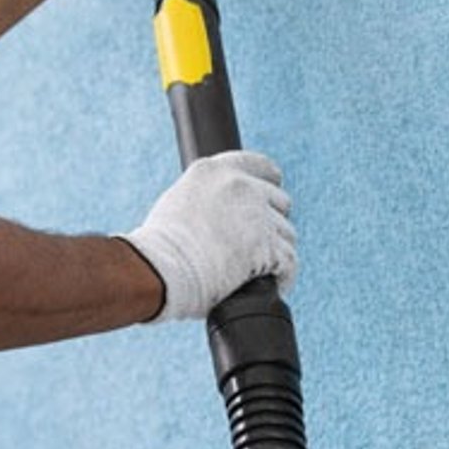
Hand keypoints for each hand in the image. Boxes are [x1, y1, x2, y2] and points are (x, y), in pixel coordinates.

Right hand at [120, 150, 294, 321]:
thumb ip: (207, 199)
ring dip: (277, 252)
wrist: (159, 269)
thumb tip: (223, 215)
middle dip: (272, 222)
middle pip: (279, 201)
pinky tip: (272, 283)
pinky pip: (289, 261)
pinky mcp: (267, 246)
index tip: (271, 193)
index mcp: (213, 170)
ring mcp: (256, 215)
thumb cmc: (159, 247)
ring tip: (261, 270)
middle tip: (259, 243)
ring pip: (286, 234)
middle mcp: (239, 186)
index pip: (259, 165)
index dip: (269, 182)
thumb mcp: (178, 203)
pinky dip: (283, 275)